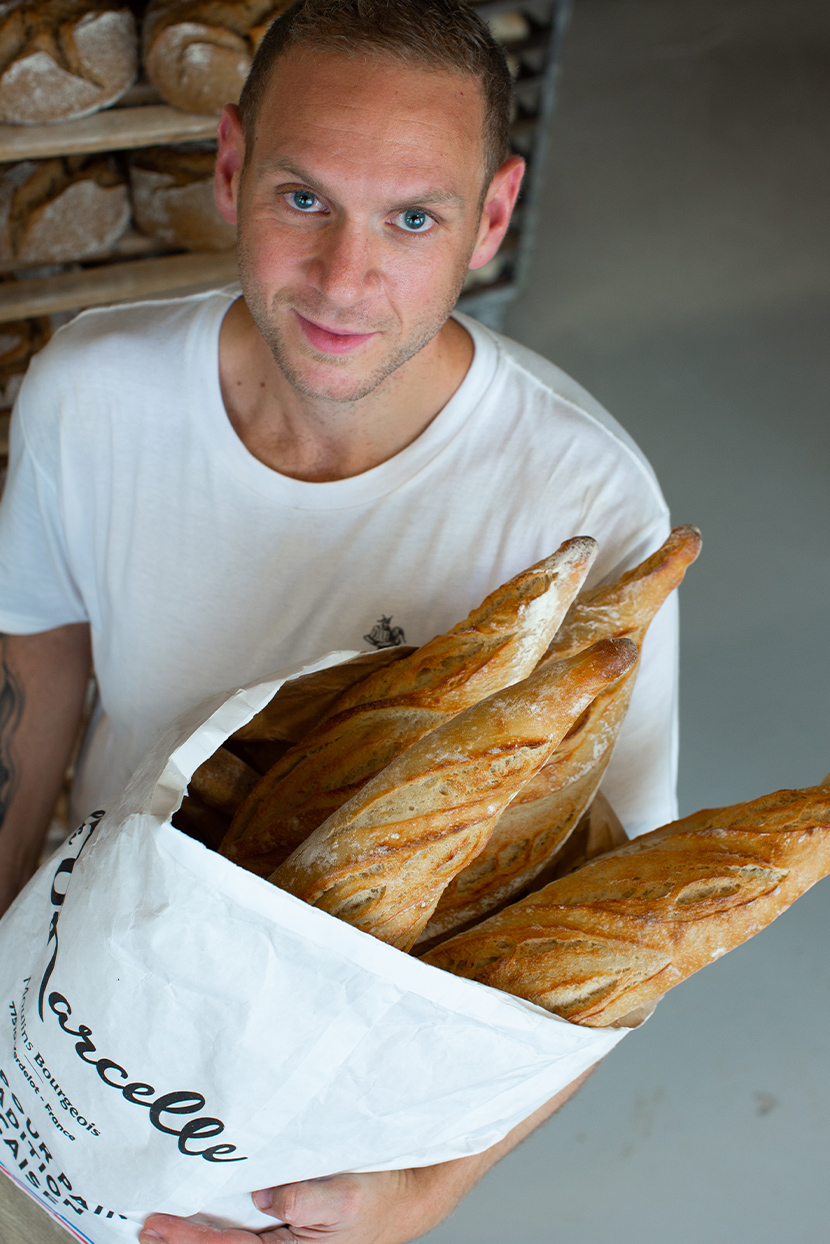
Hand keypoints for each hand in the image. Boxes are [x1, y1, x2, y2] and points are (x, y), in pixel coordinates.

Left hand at [140, 1168, 448, 1243]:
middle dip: (179, 1242)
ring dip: (191, 1234)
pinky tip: (194, 1215)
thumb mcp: (345, 1197)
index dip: (188, 1239)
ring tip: (155, 1227)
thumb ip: (304, 1198)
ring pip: (225, 1240)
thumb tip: (264, 1196)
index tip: (155, 1225)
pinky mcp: (282, 1225)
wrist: (402, 1196)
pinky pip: (239, 1227)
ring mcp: (279, 1239)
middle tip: (141, 1228)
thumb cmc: (377, 1199)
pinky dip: (211, 1222)